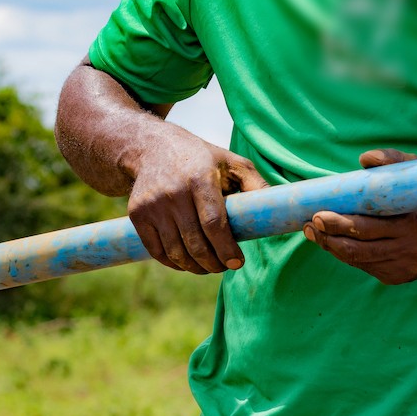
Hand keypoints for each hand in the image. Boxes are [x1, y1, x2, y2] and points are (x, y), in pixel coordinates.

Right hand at [127, 126, 266, 274]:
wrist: (152, 147)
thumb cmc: (201, 159)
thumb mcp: (232, 162)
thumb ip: (255, 184)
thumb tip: (278, 211)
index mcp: (200, 178)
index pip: (214, 223)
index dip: (226, 248)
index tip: (237, 262)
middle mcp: (174, 192)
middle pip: (195, 243)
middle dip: (214, 263)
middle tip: (225, 267)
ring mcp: (153, 205)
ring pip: (176, 252)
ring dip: (195, 267)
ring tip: (208, 266)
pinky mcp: (137, 215)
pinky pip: (157, 251)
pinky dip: (174, 263)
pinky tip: (187, 262)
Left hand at [303, 148, 416, 284]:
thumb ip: (392, 161)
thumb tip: (364, 158)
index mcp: (412, 224)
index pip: (367, 228)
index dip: (339, 223)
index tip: (319, 214)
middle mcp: (407, 250)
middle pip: (358, 248)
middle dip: (328, 237)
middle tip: (310, 224)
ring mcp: (402, 267)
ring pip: (358, 260)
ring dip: (332, 247)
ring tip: (314, 233)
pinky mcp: (397, 277)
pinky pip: (366, 266)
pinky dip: (348, 254)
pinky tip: (334, 242)